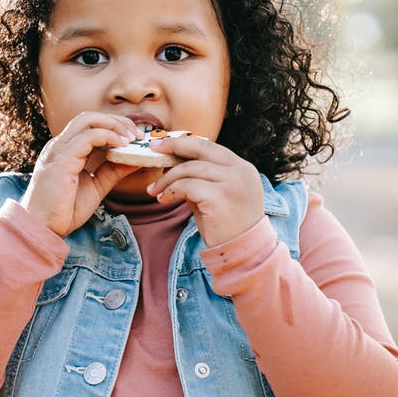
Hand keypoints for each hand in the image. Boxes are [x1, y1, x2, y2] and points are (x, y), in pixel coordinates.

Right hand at [21, 112, 142, 236]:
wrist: (44, 228)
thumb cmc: (65, 210)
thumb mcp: (97, 186)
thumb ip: (113, 171)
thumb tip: (136, 159)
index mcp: (67, 150)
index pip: (92, 126)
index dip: (116, 126)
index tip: (136, 138)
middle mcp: (61, 145)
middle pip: (91, 117)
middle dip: (118, 121)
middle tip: (139, 135)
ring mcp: (59, 149)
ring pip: (88, 120)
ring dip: (114, 125)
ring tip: (132, 139)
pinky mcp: (62, 158)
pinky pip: (87, 137)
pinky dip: (108, 136)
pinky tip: (122, 145)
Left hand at [145, 136, 264, 246]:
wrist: (244, 254)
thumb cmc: (228, 228)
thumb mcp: (218, 196)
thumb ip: (202, 179)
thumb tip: (173, 166)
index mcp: (242, 168)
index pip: (210, 146)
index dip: (185, 143)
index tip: (164, 144)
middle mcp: (240, 171)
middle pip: (200, 148)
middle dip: (173, 145)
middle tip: (153, 150)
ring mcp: (232, 182)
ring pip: (189, 168)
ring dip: (167, 179)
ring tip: (154, 191)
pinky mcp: (219, 197)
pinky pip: (186, 186)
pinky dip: (170, 191)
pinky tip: (163, 200)